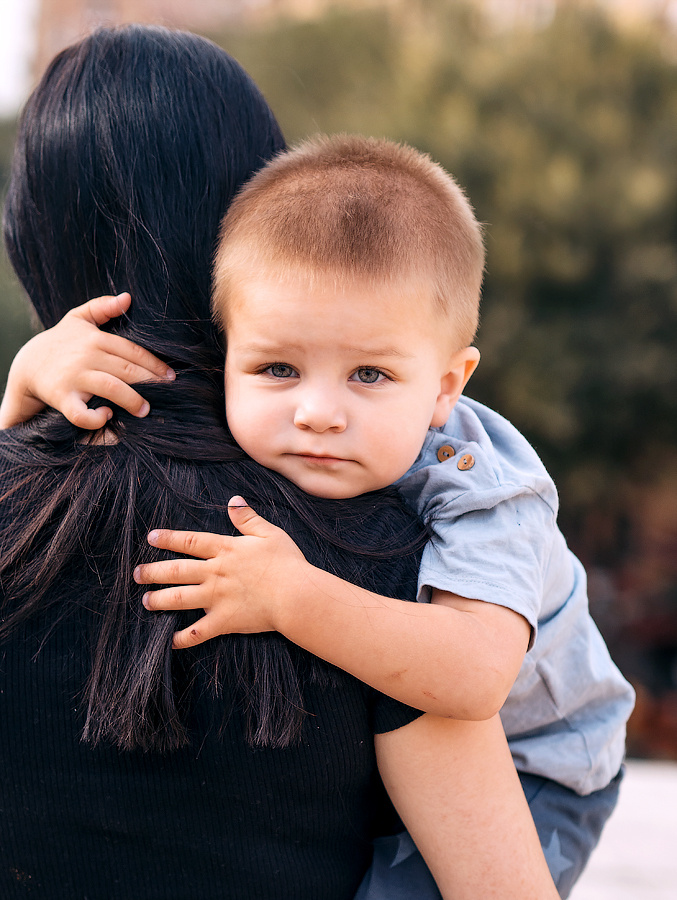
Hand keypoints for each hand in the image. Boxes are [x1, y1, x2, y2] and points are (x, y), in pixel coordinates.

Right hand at [0, 293, 173, 428]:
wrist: (27, 365)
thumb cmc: (60, 342)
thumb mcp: (78, 319)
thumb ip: (102, 307)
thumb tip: (128, 297)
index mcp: (95, 338)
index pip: (133, 351)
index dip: (155, 364)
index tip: (171, 376)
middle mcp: (87, 356)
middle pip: (127, 369)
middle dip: (150, 382)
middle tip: (167, 393)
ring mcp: (74, 377)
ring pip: (111, 388)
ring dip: (132, 400)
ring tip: (145, 410)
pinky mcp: (62, 397)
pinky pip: (81, 413)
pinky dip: (96, 418)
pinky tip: (107, 416)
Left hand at [134, 497, 309, 648]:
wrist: (297, 595)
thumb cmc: (288, 563)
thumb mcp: (270, 534)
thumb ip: (248, 518)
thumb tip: (233, 501)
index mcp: (226, 550)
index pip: (190, 541)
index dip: (169, 538)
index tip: (151, 537)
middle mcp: (215, 573)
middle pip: (177, 570)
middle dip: (153, 571)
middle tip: (136, 574)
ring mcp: (217, 598)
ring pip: (179, 599)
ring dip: (159, 600)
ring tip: (146, 601)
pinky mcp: (224, 621)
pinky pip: (197, 632)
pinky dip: (182, 639)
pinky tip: (170, 641)